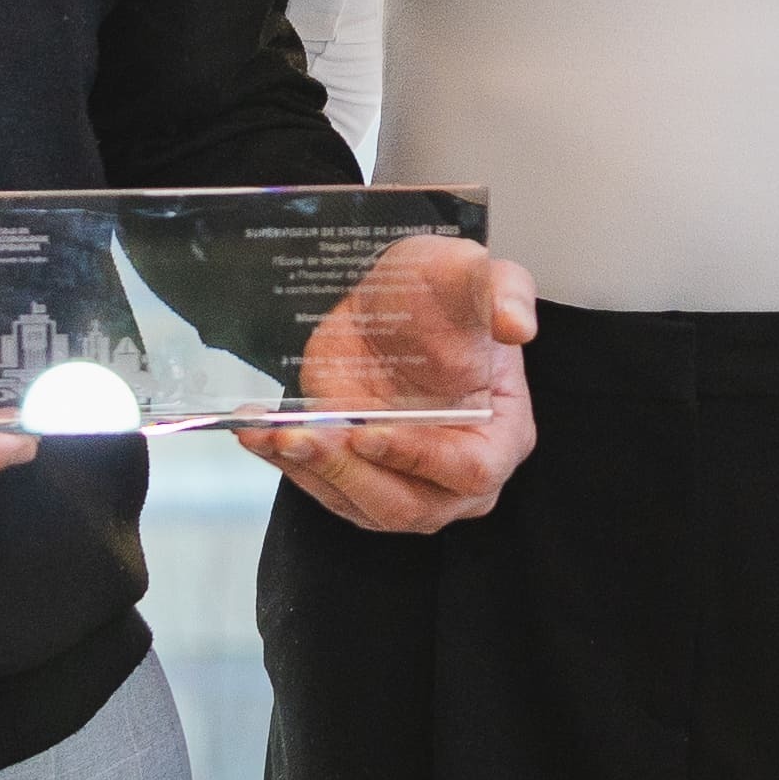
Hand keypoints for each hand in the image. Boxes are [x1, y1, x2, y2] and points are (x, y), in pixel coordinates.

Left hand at [263, 238, 539, 535]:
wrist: (398, 299)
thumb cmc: (445, 294)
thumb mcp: (476, 275)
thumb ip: (505, 291)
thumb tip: (518, 324)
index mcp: (502, 434)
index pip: (470, 469)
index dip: (421, 458)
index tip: (370, 433)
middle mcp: (457, 472)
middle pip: (410, 504)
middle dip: (352, 474)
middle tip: (306, 439)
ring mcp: (407, 481)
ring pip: (361, 504)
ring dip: (313, 473)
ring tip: (275, 435)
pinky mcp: (361, 476)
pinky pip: (324, 488)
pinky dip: (288, 465)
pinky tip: (260, 435)